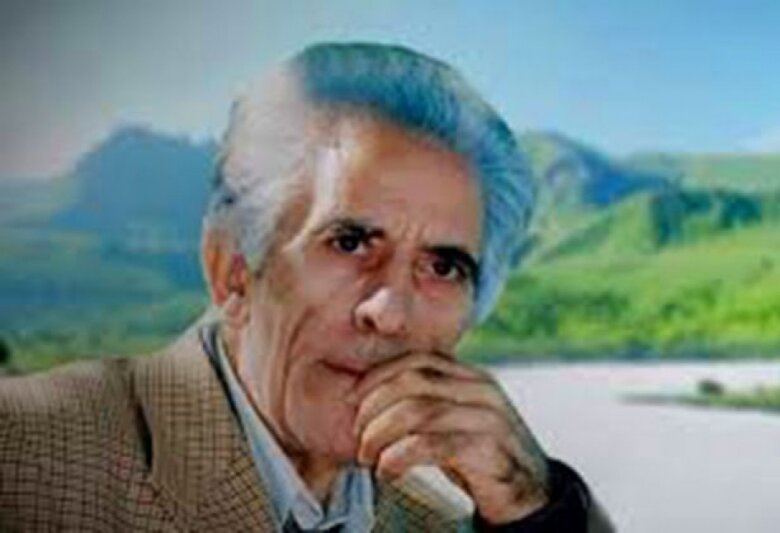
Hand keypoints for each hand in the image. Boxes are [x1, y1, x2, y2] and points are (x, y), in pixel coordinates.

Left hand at [350, 352, 550, 524]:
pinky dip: (398, 457)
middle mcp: (482, 390)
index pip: (416, 360)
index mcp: (472, 377)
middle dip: (374, 408)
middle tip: (358, 438)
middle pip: (412, 382)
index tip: (352, 401)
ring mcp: (488, 418)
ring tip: (368, 458)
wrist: (532, 497)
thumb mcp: (456, 421)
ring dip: (380, 435)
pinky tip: (387, 471)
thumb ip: (428, 402)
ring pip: (416, 411)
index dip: (378, 377)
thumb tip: (371, 398)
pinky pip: (431, 445)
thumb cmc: (481, 459)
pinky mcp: (488, 450)